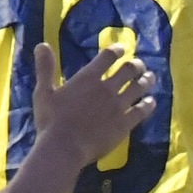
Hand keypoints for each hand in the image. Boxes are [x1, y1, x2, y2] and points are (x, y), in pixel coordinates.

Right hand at [28, 41, 154, 167]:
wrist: (65, 148)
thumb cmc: (51, 121)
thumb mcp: (44, 92)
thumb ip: (45, 68)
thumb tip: (42, 44)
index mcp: (88, 78)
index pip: (107, 57)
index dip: (117, 51)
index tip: (122, 49)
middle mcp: (106, 88)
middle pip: (128, 70)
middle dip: (136, 65)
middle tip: (139, 65)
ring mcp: (118, 106)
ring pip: (138, 88)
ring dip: (146, 80)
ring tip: (151, 77)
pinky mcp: (125, 124)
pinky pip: (142, 110)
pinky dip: (148, 104)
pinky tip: (151, 102)